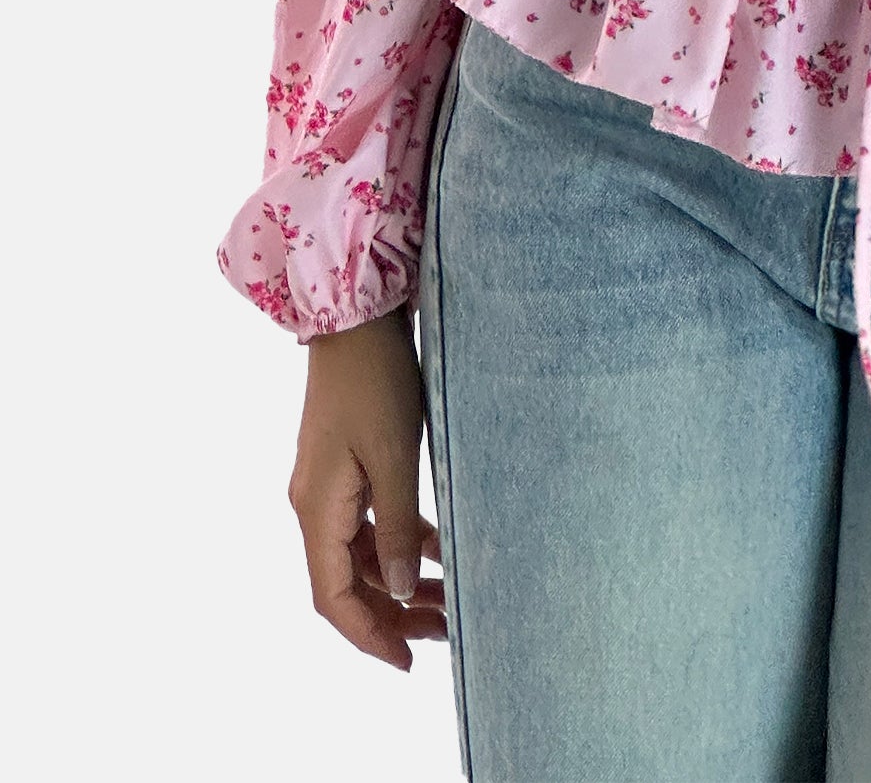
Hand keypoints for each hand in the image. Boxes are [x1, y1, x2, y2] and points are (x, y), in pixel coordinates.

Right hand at [290, 305, 446, 670]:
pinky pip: (367, 523)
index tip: (407, 662)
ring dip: (398, 581)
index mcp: (317, 509)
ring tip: (448, 600)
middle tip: (444, 633)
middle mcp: (314, 504)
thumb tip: (400, 593)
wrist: (356, 316)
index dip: (369, 635)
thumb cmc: (376, 381)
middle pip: (347, 582)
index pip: (334, 597)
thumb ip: (397, 527)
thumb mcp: (394, 456)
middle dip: (391, 615)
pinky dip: (399, 544)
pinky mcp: (344, 465)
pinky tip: (436, 550)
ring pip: (360, 555)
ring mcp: (327, 485)